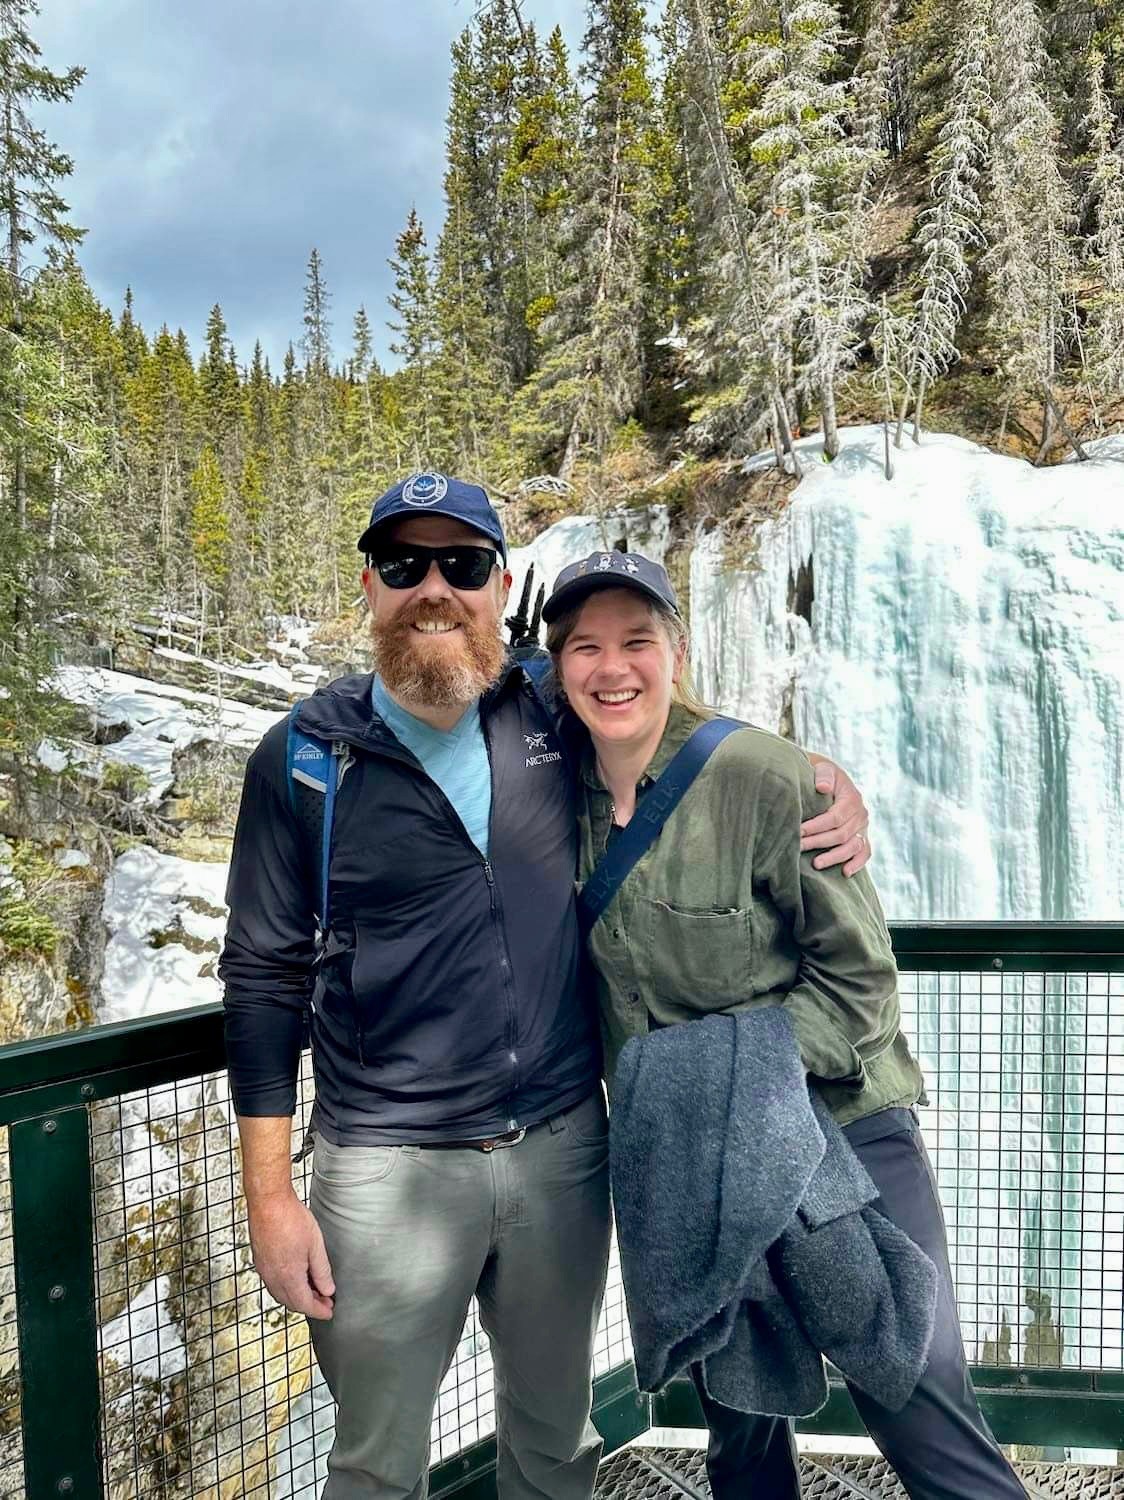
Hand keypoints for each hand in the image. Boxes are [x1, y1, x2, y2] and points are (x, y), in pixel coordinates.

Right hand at [248, 1191, 334, 1318]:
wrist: (268, 1202)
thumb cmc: (291, 1218)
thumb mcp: (315, 1245)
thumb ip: (322, 1271)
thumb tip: (328, 1290)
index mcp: (288, 1277)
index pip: (304, 1304)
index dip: (319, 1311)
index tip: (329, 1312)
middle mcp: (273, 1278)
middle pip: (291, 1302)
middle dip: (309, 1305)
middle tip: (325, 1301)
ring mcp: (264, 1270)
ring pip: (281, 1294)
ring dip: (297, 1297)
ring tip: (313, 1290)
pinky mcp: (260, 1261)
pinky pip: (273, 1284)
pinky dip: (286, 1288)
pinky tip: (296, 1278)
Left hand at [801, 759, 871, 876]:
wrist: (830, 779)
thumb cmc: (822, 775)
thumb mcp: (823, 768)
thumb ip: (824, 775)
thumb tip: (823, 788)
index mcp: (852, 798)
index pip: (835, 817)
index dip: (816, 826)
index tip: (798, 831)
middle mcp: (861, 814)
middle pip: (841, 834)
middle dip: (818, 842)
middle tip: (798, 847)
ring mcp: (863, 828)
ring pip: (853, 847)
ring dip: (835, 857)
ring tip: (816, 864)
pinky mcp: (862, 837)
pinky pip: (865, 853)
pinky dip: (857, 863)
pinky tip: (845, 872)